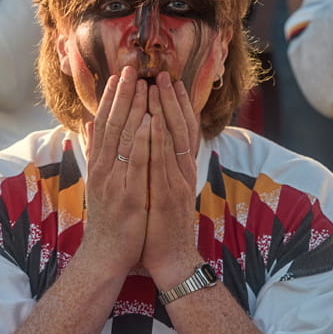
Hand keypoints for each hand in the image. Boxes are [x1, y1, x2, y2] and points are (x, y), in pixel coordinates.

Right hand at [82, 67, 149, 275]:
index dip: (112, 97)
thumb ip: (95, 154)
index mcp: (99, 165)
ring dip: (133, 110)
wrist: (105, 257)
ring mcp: (114, 182)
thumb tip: (90, 125)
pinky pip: (136, 164)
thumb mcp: (100, 183)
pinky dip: (142, 141)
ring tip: (142, 84)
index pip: (104, 123)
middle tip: (130, 66)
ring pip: (123, 139)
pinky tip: (150, 121)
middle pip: (112, 125)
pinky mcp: (128, 196)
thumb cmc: (107, 221)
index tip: (120, 73)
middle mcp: (103, 169)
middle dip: (122, 94)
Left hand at [141, 71, 203, 288]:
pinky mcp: (169, 195)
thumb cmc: (161, 227)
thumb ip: (158, 169)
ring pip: (173, 139)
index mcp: (179, 171)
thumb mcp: (159, 192)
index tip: (168, 82)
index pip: (180, 131)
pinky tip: (153, 120)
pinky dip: (159, 139)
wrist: (170, 259)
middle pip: (180, 128)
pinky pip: (164, 161)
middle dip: (171, 99)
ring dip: (166, 111)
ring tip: (158, 86)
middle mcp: (182, 172)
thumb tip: (150, 149)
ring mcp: (177, 182)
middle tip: (163, 74)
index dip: (176, 105)